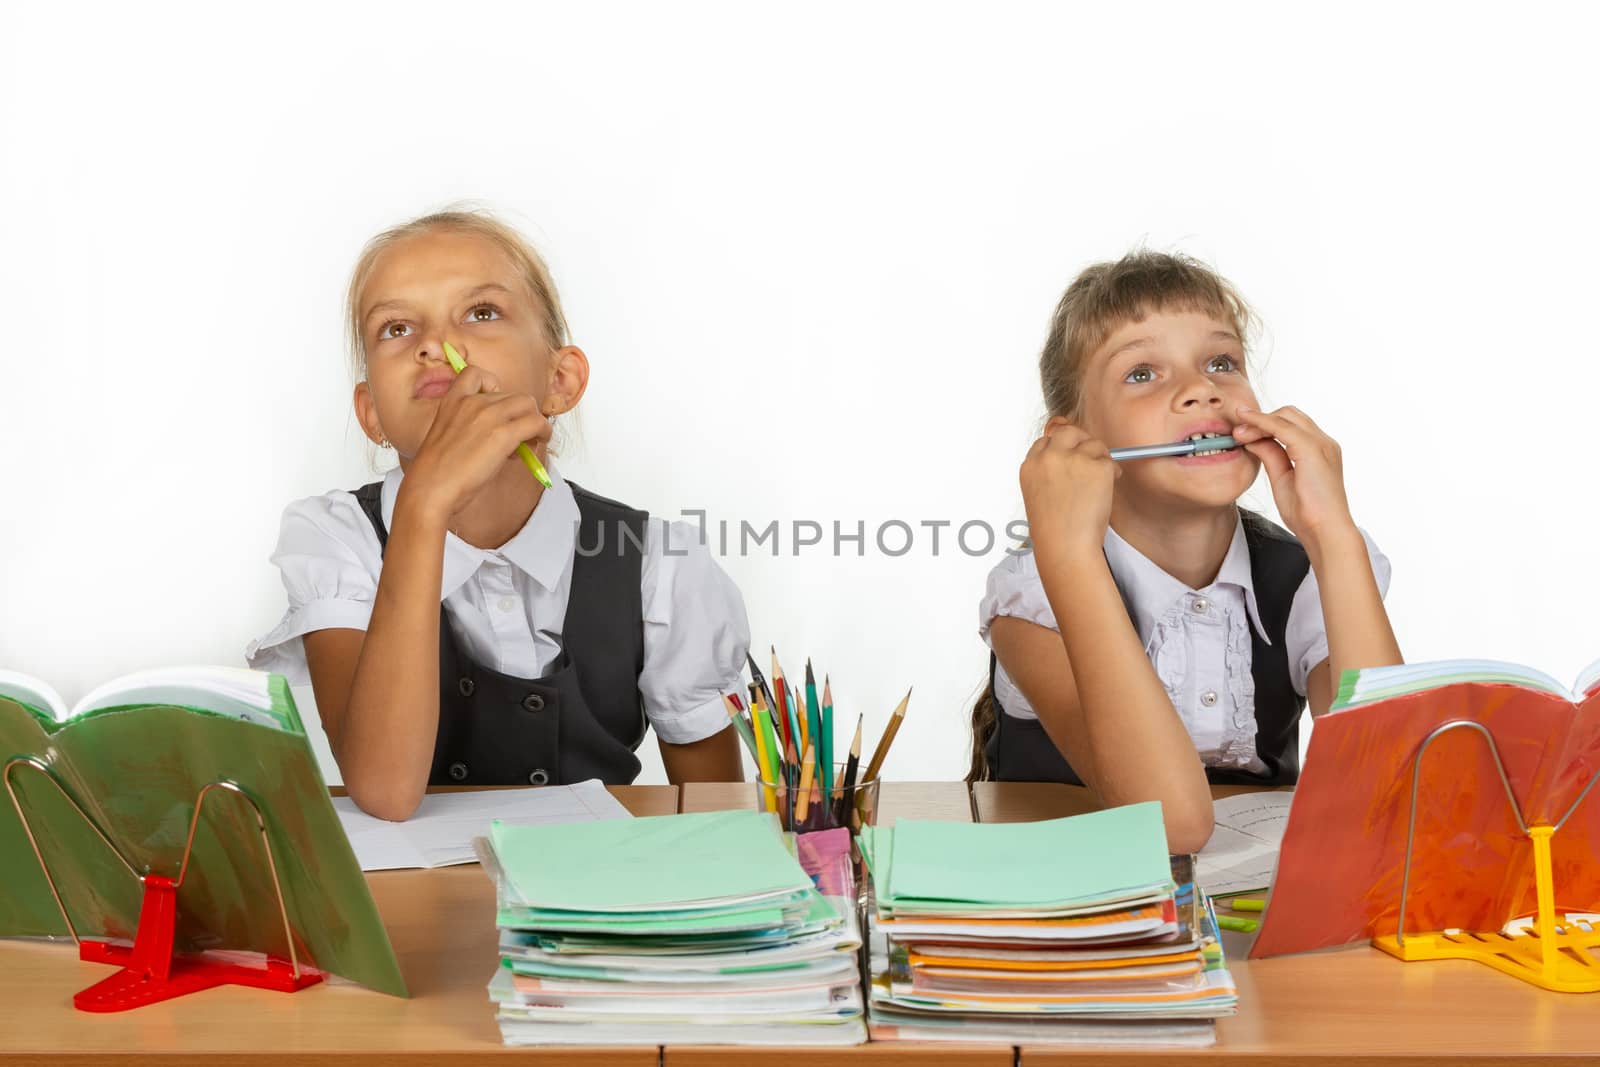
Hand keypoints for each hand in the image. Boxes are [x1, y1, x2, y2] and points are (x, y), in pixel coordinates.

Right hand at [401, 366, 551, 522]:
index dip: (492, 385)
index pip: (475, 373)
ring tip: (530, 441)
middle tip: (519, 435)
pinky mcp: (503, 434)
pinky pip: (537, 422)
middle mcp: (472, 402)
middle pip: (512, 395)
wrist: (430, 488)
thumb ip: (473, 427)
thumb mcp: (448, 437)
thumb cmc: (436, 472)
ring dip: (534, 421)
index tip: (498, 405)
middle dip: (519, 413)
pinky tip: (539, 442)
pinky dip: (544, 431)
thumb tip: (505, 436)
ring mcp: (489, 415)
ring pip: (528, 404)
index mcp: (452, 401)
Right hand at [1019, 425, 1118, 564]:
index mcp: (1030, 466)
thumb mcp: (1039, 495)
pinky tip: (1105, 490)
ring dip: (1100, 459)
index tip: (1070, 455)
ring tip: (1099, 482)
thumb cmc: (1053, 530)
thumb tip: (1070, 456)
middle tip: (1091, 457)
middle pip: (1068, 432)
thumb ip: (1049, 472)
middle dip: (1081, 440)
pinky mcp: (1096, 467)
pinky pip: (1110, 461)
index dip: (1061, 447)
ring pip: (1094, 444)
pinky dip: (1112, 473)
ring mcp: (1072, 460)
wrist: (1065, 546)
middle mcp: (1049, 458)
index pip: (1046, 441)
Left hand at [1230, 405, 1355, 542]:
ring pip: (1285, 416)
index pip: (1291, 424)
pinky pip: (1282, 427)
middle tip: (1236, 432)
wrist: (1325, 531)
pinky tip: (1244, 430)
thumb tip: (1253, 440)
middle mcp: (1324, 442)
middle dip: (1260, 418)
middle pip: (1289, 414)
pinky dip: (1261, 424)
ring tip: (1236, 433)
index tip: (1241, 430)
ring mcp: (1321, 444)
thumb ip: (1271, 456)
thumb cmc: (1307, 513)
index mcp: (1320, 450)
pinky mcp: (1313, 450)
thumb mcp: (1282, 478)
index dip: (1264, 424)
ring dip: (1257, 421)